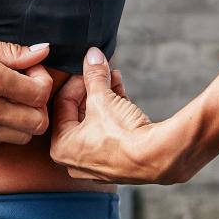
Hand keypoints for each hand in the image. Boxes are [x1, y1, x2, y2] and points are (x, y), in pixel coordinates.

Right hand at [0, 32, 53, 148]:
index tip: (30, 71)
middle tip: (24, 89)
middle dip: (38, 105)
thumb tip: (42, 51)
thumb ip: (13, 52)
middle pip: (38, 122)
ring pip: (23, 136)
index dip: (42, 81)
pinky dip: (2, 128)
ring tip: (8, 100)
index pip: (40, 94)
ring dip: (23, 119)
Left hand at [50, 46, 169, 183]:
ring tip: (113, 76)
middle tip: (100, 71)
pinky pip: (110, 130)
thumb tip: (92, 56)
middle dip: (92, 88)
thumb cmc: (121, 135)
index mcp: (62, 148)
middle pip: (79, 113)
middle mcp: (76, 160)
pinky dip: (115, 111)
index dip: (75, 82)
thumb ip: (94, 75)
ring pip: (96, 120)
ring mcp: (98, 163)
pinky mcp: (119, 160)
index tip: (87, 69)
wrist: (156, 158)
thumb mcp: (102, 98)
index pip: (62, 105)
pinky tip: (122, 90)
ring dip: (105, 96)